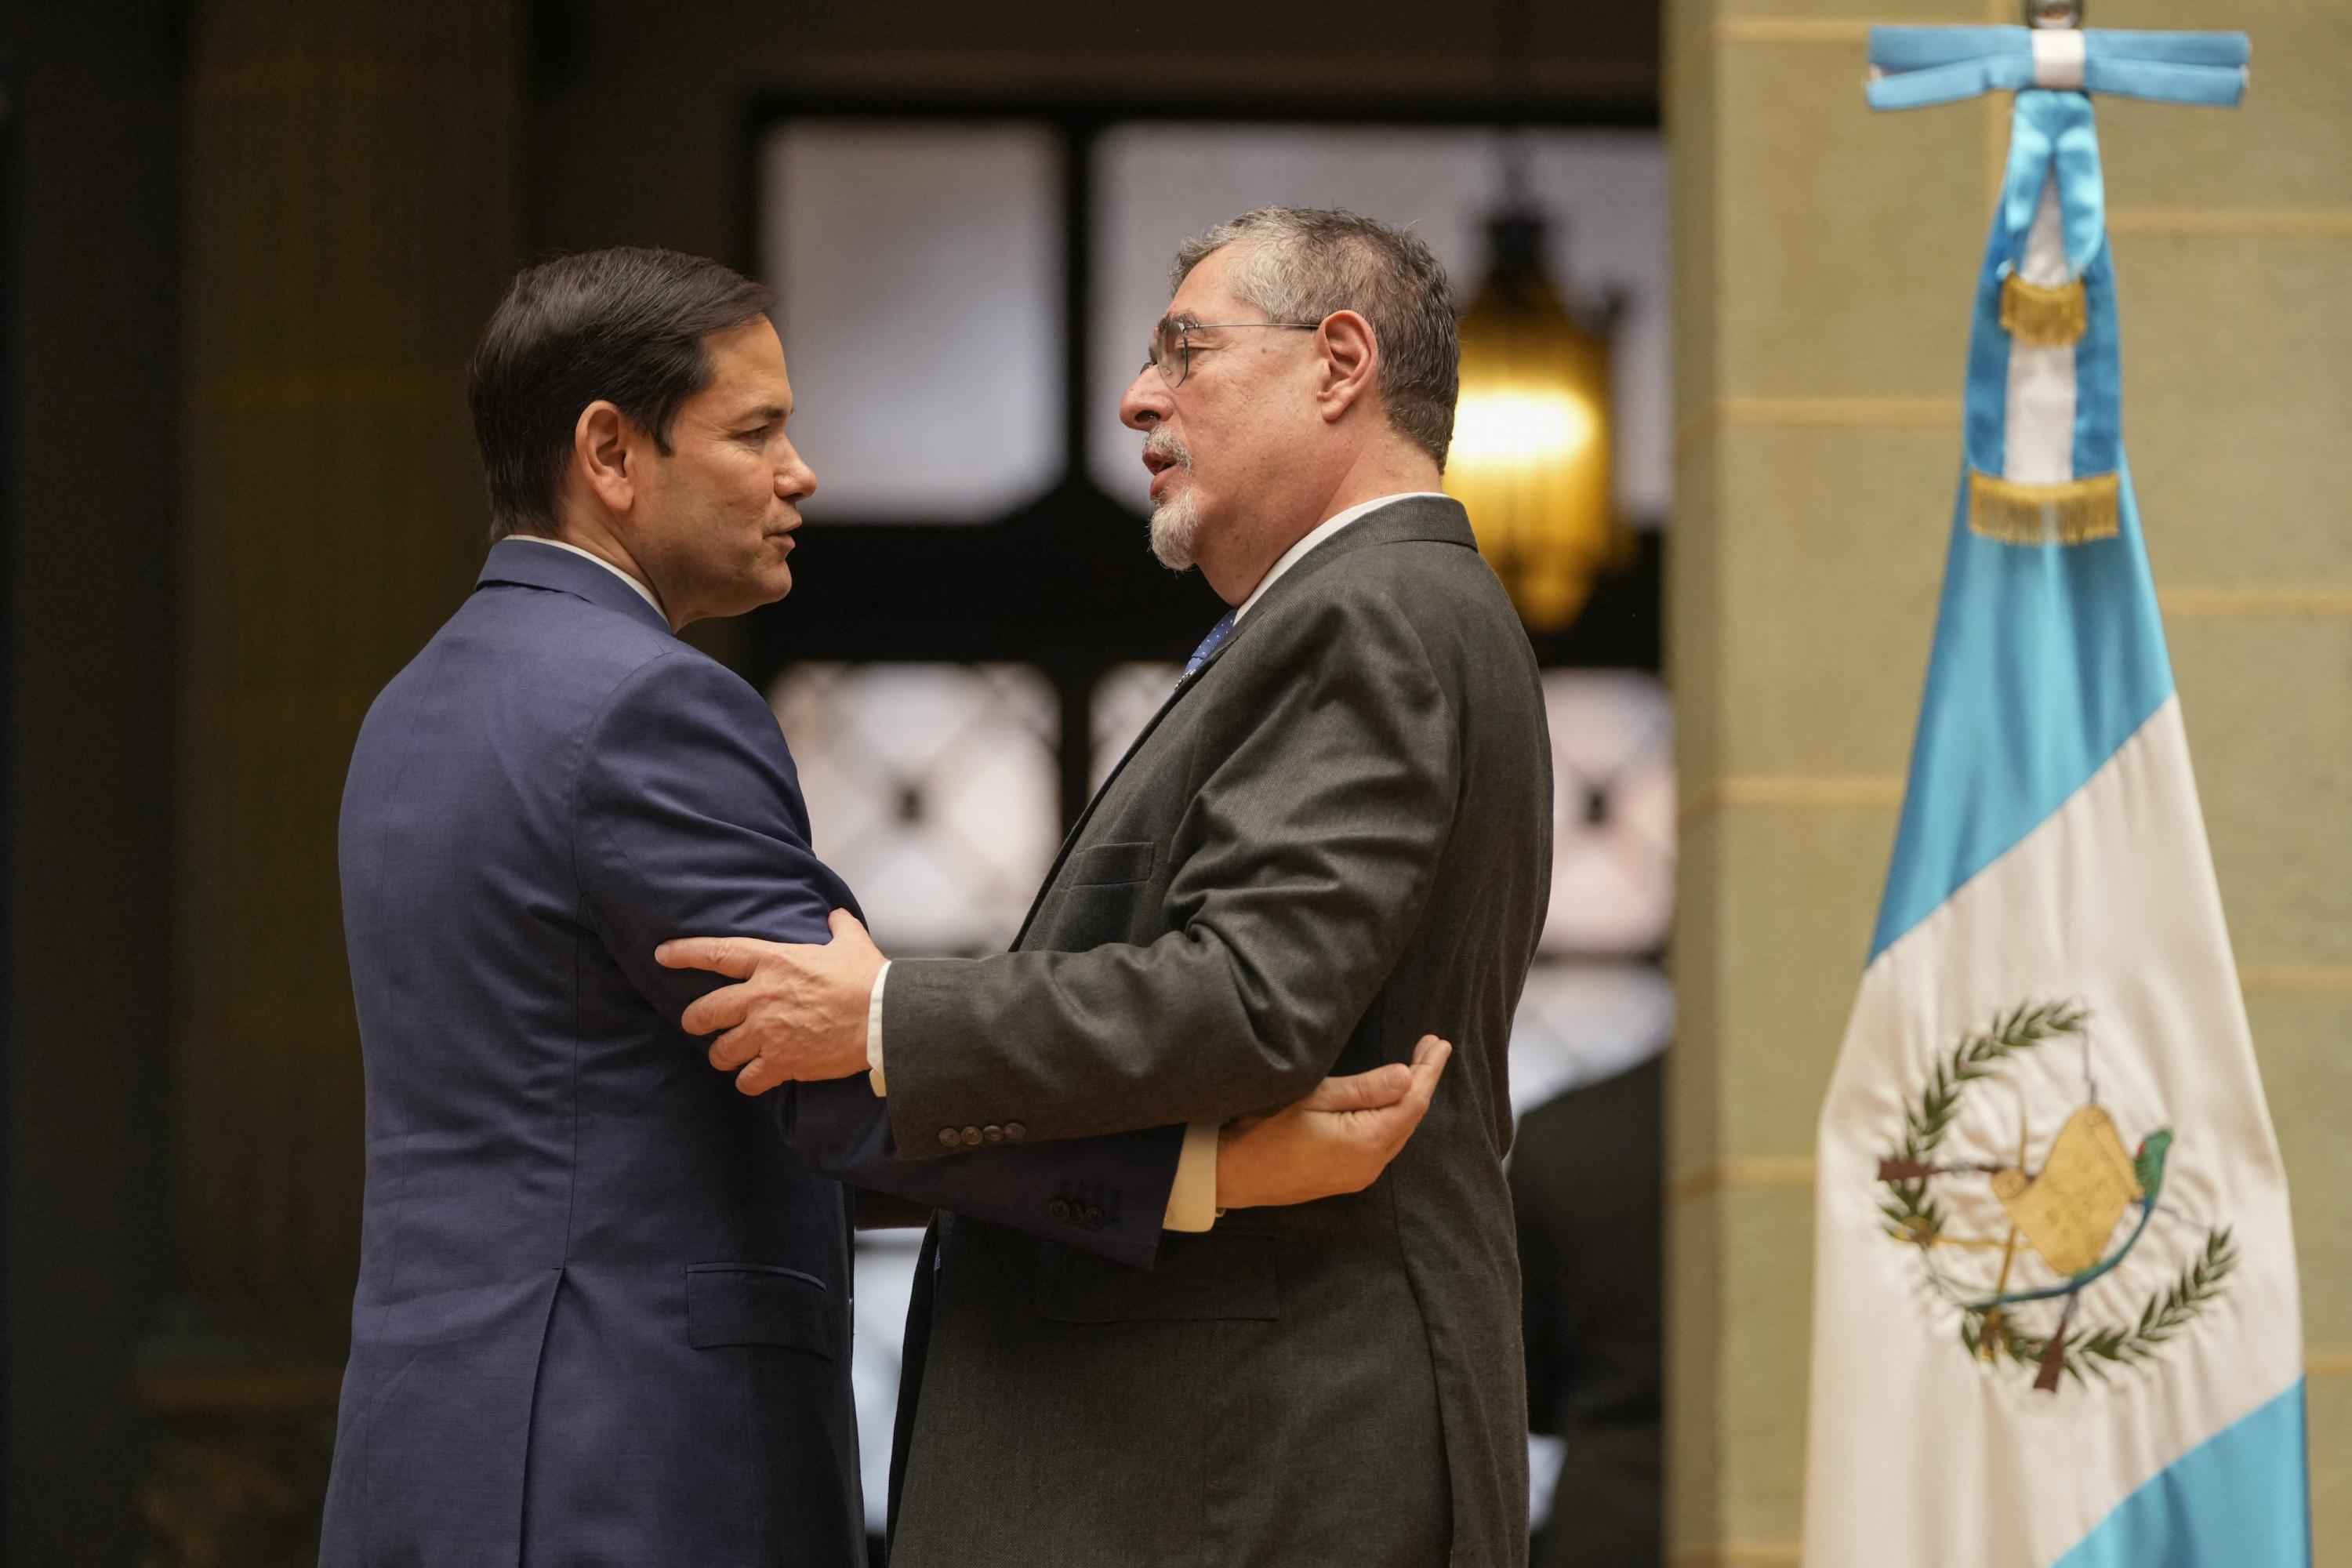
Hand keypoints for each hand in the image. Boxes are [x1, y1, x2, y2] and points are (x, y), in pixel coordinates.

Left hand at [656, 909, 883, 1094]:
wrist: (883, 1018)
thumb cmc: (868, 978)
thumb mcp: (851, 942)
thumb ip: (837, 927)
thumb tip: (835, 916)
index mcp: (773, 961)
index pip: (717, 954)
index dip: (684, 953)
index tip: (662, 955)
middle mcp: (761, 997)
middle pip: (705, 1011)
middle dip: (695, 1021)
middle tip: (695, 1024)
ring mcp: (768, 1032)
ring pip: (722, 1051)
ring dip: (723, 1055)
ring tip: (729, 1058)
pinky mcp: (781, 1061)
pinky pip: (747, 1079)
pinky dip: (748, 1081)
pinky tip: (754, 1079)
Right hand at [1213, 1035, 1451, 1209]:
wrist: (1231, 1173)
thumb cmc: (1264, 1129)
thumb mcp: (1313, 1097)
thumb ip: (1365, 1089)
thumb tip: (1408, 1075)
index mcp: (1368, 1141)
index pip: (1413, 1100)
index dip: (1428, 1070)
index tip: (1438, 1042)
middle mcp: (1372, 1164)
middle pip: (1410, 1117)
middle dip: (1423, 1081)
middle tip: (1431, 1047)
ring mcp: (1360, 1175)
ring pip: (1398, 1132)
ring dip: (1409, 1100)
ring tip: (1417, 1069)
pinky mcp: (1346, 1178)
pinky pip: (1383, 1144)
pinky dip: (1393, 1118)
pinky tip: (1390, 1102)